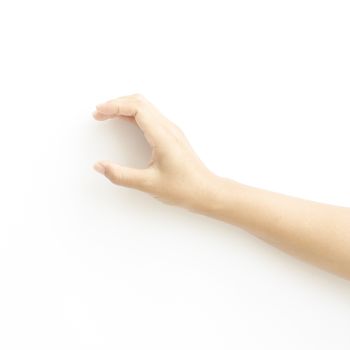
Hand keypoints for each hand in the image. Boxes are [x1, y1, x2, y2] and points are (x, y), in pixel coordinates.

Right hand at [93, 94, 215, 208]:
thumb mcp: (148, 184)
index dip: (115, 106)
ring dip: (125, 107)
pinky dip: (133, 114)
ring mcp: (171, 131)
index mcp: (163, 136)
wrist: (206, 191)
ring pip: (145, 107)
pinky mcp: (171, 136)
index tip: (98, 112)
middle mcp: (168, 128)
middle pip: (140, 102)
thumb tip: (99, 166)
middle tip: (98, 113)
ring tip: (106, 115)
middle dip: (116, 103)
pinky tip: (124, 122)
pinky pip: (150, 117)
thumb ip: (121, 175)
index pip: (137, 108)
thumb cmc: (183, 188)